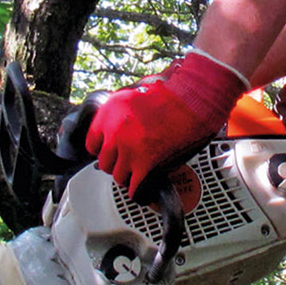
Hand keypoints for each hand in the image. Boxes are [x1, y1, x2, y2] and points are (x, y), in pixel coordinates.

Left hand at [86, 51, 247, 198]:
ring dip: (128, 177)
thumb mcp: (135, 95)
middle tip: (128, 163)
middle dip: (116, 163)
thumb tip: (115, 129)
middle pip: (105, 162)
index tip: (111, 153)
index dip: (104, 149)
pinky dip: (140, 191)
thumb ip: (121, 113)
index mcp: (109, 113)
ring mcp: (129, 149)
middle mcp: (114, 131)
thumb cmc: (171, 93)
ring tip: (138, 174)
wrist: (193, 98)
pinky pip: (135, 188)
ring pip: (118, 177)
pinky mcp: (146, 164)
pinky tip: (145, 189)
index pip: (92, 143)